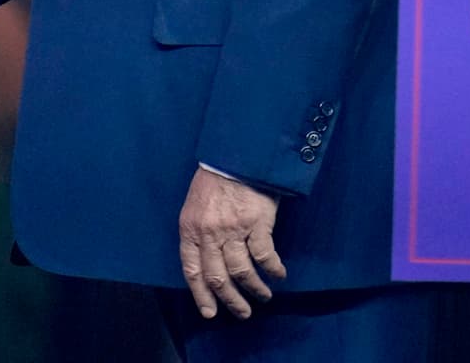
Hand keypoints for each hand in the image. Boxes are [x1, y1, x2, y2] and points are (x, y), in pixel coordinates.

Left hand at [178, 167, 285, 319]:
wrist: (237, 155)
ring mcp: (233, 229)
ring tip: (263, 297)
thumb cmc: (215, 180)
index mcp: (190, 229)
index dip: (200, 295)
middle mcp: (209, 233)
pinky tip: (279, 275)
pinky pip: (265, 257)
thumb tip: (206, 261)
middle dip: (230, 300)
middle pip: (218, 277)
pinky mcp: (257, 224)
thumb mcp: (195, 206)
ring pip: (242, 272)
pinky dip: (273, 270)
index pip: (192, 270)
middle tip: (242, 313)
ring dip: (254, 290)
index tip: (210, 313)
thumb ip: (198, 232)